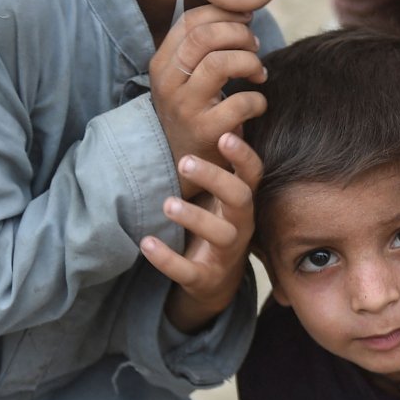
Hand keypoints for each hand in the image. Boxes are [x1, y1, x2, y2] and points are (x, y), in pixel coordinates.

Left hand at [142, 132, 261, 333]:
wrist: (215, 280)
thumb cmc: (215, 224)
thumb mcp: (220, 196)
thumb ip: (220, 165)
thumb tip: (219, 119)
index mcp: (242, 201)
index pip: (253, 173)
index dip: (243, 155)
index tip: (226, 135)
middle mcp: (241, 224)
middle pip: (241, 199)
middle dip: (216, 179)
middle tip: (185, 162)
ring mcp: (226, 253)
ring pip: (221, 235)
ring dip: (195, 218)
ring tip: (167, 204)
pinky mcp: (205, 277)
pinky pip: (188, 270)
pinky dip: (167, 259)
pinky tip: (146, 243)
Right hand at [149, 3, 266, 195]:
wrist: (185, 164)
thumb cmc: (195, 111)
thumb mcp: (187, 77)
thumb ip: (205, 47)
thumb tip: (242, 14)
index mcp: (162, 63)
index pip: (191, 21)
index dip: (225, 15)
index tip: (246, 22)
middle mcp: (167, 82)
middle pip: (205, 37)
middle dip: (240, 35)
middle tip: (254, 47)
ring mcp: (184, 107)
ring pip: (221, 63)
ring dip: (250, 62)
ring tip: (257, 74)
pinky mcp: (205, 131)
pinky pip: (240, 102)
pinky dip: (257, 99)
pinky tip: (257, 104)